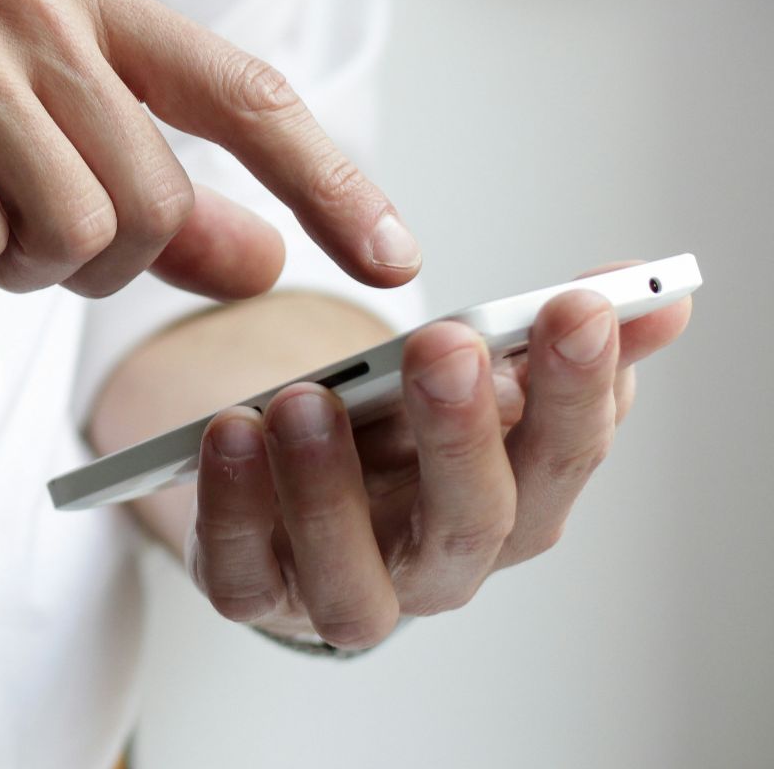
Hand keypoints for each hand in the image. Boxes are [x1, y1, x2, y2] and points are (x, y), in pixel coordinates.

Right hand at [0, 0, 420, 298]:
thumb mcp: (16, 129)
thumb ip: (145, 191)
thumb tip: (261, 257)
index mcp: (84, 2)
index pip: (247, 96)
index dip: (330, 182)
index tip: (394, 259)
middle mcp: (36, 10)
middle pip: (151, 203)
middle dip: (89, 260)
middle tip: (5, 230)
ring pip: (70, 232)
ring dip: (7, 261)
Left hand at [185, 263, 694, 647]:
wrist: (294, 493)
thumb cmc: (397, 438)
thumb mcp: (472, 379)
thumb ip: (551, 339)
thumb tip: (659, 295)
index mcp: (513, 505)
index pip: (565, 457)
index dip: (578, 388)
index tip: (575, 306)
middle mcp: (439, 566)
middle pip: (471, 523)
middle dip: (462, 433)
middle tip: (445, 346)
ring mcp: (344, 590)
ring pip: (353, 577)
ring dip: (329, 488)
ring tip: (305, 399)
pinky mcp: (256, 594)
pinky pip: (241, 575)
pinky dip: (232, 510)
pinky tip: (229, 432)